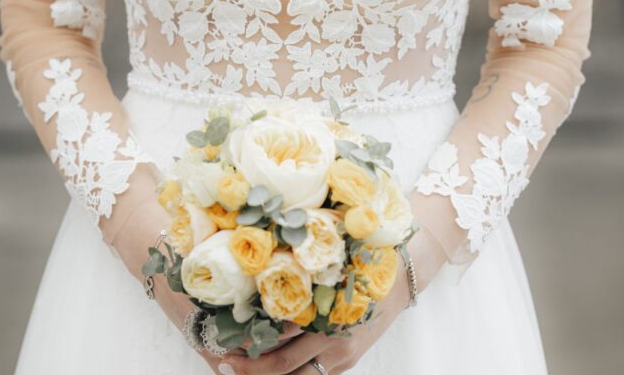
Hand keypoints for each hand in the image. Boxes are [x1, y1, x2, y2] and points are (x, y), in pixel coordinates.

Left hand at [208, 229, 446, 374]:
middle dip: (251, 369)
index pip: (283, 341)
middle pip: (285, 368)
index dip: (253, 345)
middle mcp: (334, 343)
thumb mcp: (332, 261)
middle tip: (223, 362)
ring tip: (239, 368)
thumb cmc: (363, 259)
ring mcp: (341, 358)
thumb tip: (259, 267)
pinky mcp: (346, 363)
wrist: (401, 276)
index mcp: (328, 315)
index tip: (226, 343)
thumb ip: (301, 273)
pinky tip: (270, 368)